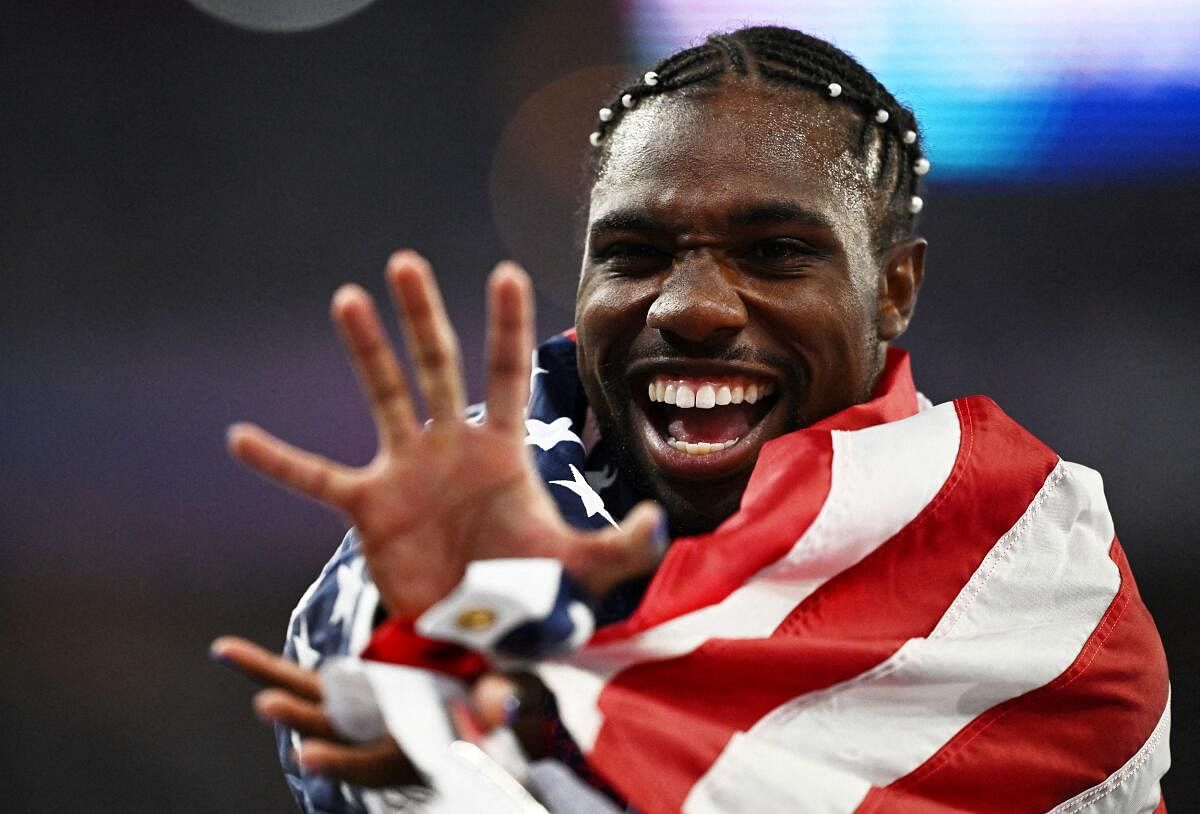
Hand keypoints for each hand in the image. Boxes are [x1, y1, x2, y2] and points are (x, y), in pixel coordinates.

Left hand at [211, 637, 554, 783]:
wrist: (507, 704)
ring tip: (228, 653)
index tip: (306, 757)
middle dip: (298, 717)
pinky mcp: (361, 690)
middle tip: (265, 704)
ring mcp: (368, 713)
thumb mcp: (525, 705)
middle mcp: (385, 736)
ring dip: (274, 683)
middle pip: (330, 731)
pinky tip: (236, 656)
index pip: (375, 764)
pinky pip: (314, 684)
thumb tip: (498, 704)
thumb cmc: (519, 708)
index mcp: (419, 749)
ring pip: (313, 703)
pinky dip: (280, 675)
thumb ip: (513, 702)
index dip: (343, 762)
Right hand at [227, 251, 661, 616]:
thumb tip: (660, 524)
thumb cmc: (526, 593)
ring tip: (348, 298)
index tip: (505, 271)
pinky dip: (281, 462)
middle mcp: (450, 446)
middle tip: (406, 263)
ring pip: (382, 396)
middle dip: (423, 316)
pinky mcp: (369, 508)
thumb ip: (620, 546)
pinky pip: (317, 478)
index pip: (510, 374)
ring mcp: (405, 471)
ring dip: (365, 350)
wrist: (472, 631)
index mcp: (502, 450)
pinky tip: (241, 438)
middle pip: (436, 365)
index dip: (506, 326)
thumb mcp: (579, 570)